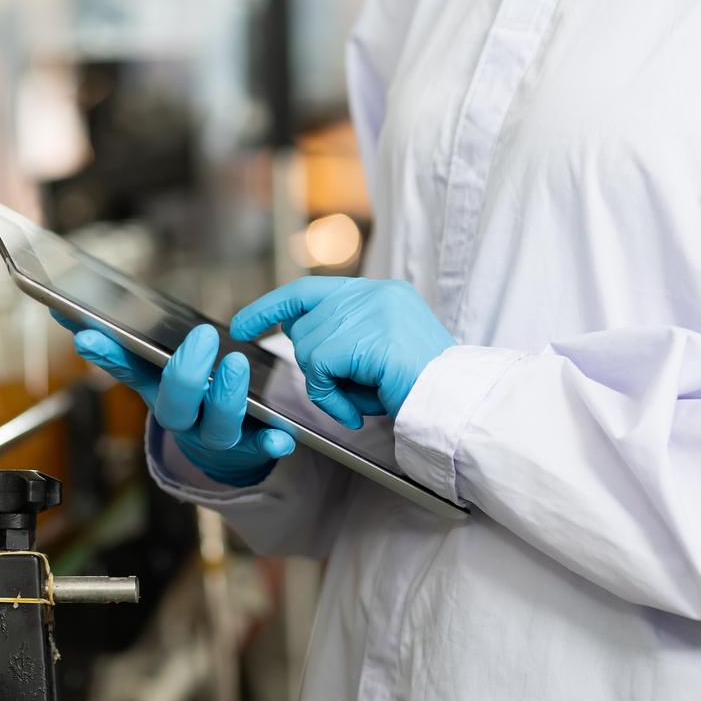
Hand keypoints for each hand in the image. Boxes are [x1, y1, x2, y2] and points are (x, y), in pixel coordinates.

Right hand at [55, 315, 295, 485]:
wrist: (218, 448)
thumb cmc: (187, 394)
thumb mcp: (153, 368)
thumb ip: (119, 343)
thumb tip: (62, 309)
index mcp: (156, 390)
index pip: (126, 370)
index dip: (107, 355)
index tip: (88, 335)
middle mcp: (181, 417)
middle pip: (175, 404)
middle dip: (185, 373)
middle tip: (201, 337)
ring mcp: (213, 434)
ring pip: (217, 426)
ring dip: (226, 398)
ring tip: (237, 366)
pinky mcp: (249, 445)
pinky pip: (261, 448)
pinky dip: (270, 444)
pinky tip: (282, 437)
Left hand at [231, 277, 454, 427]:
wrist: (457, 404)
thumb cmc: (422, 390)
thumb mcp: (380, 354)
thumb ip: (344, 339)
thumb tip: (297, 335)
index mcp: (381, 292)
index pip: (309, 290)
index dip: (272, 307)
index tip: (243, 324)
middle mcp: (374, 293)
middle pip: (306, 327)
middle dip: (316, 367)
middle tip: (352, 391)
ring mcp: (371, 311)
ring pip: (309, 349)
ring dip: (329, 386)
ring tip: (364, 399)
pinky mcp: (364, 336)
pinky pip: (318, 369)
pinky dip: (330, 397)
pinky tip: (356, 410)